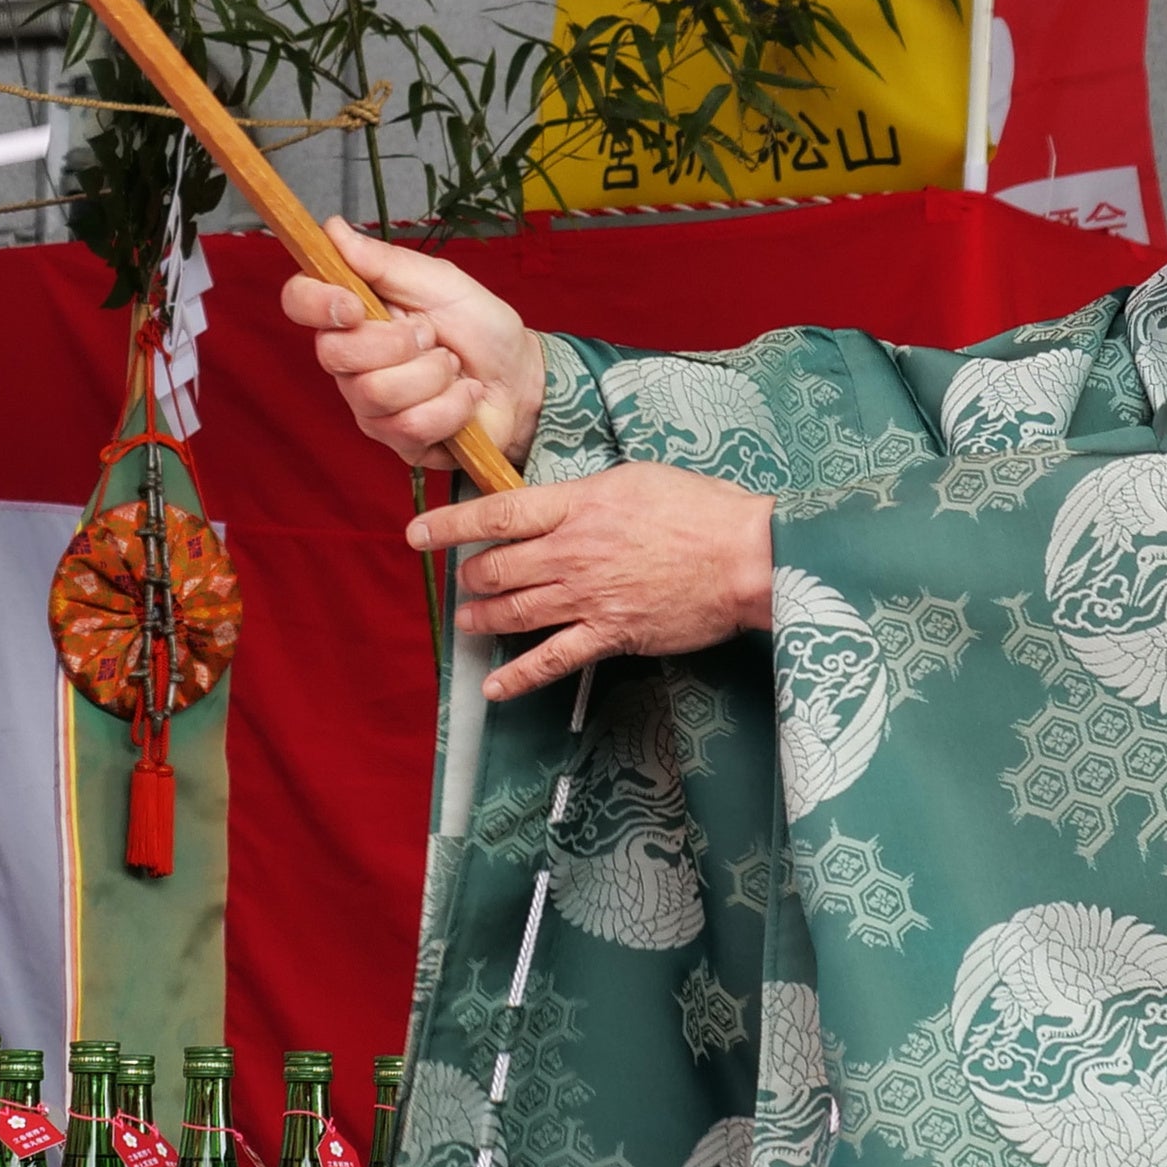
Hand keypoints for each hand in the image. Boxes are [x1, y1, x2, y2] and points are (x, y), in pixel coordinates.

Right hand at [281, 218, 545, 469]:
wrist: (521, 377)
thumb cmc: (479, 326)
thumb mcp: (439, 282)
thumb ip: (384, 261)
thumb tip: (333, 229)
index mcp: (355, 312)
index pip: (300, 301)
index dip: (317, 302)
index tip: (355, 305)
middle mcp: (350, 360)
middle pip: (334, 354)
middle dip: (397, 343)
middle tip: (432, 336)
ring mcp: (368, 404)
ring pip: (376, 393)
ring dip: (432, 376)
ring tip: (452, 367)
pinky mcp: (395, 440)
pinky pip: (410, 426)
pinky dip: (451, 406)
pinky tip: (464, 396)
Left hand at [405, 463, 777, 701]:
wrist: (746, 557)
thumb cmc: (702, 509)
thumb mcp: (634, 478)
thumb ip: (586, 493)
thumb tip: (559, 501)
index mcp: (578, 504)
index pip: (498, 512)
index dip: (451, 523)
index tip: (419, 531)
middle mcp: (572, 552)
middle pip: (498, 566)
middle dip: (469, 574)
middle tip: (461, 577)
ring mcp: (588, 597)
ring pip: (514, 611)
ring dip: (482, 617)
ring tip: (466, 620)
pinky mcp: (610, 634)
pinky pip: (552, 660)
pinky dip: (518, 676)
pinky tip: (493, 687)